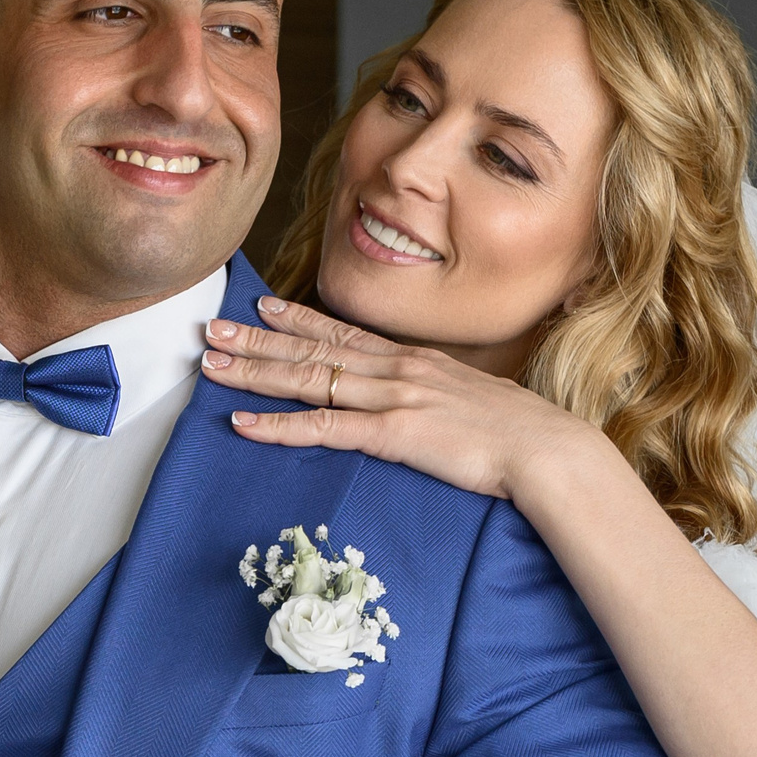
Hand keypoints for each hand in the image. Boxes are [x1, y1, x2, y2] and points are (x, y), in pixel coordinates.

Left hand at [201, 294, 589, 502]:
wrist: (546, 449)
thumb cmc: (515, 434)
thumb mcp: (468, 400)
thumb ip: (434, 395)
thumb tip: (418, 403)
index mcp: (413, 360)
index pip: (345, 332)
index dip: (298, 319)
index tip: (262, 307)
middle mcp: (397, 369)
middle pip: (314, 349)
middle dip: (258, 339)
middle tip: (212, 329)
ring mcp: (393, 397)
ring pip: (309, 378)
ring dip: (255, 372)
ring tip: (211, 364)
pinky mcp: (394, 433)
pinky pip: (324, 428)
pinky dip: (279, 426)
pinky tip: (244, 425)